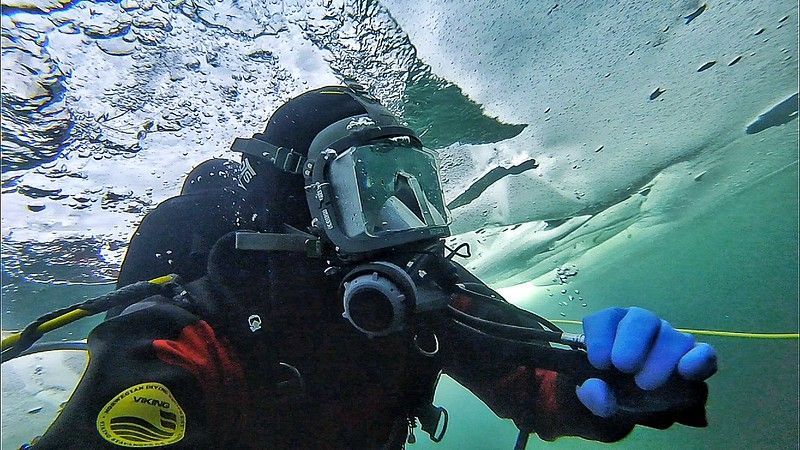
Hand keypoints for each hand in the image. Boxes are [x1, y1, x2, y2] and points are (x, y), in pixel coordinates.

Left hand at [576, 307, 716, 417]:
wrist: (639, 408)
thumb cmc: (614, 391)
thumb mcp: (597, 398)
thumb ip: (592, 395)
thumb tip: (596, 390)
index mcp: (613, 327)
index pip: (607, 318)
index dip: (601, 337)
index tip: (599, 362)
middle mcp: (643, 326)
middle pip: (641, 319)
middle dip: (632, 342)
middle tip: (624, 367)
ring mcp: (671, 339)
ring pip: (671, 336)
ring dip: (660, 358)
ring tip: (645, 384)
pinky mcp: (696, 358)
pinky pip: (704, 352)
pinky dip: (698, 360)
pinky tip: (687, 370)